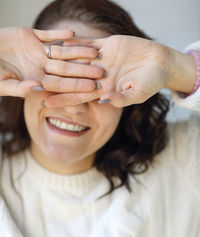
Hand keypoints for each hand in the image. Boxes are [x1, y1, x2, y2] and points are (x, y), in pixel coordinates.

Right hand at [0, 27, 103, 96]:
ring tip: (94, 51)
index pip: (61, 84)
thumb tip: (38, 89)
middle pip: (66, 69)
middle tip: (101, 71)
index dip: (77, 85)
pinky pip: (48, 35)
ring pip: (62, 51)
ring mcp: (37, 52)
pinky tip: (73, 34)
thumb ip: (18, 88)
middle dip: (84, 70)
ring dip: (77, 51)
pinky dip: (59, 34)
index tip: (93, 87)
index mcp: (36, 80)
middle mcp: (40, 67)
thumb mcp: (1, 83)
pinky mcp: (31, 36)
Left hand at [45, 35, 195, 107]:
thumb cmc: (152, 82)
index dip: (63, 100)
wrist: (160, 63)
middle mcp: (99, 77)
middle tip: (35, 82)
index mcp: (105, 90)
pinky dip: (76, 42)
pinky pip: (88, 43)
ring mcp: (102, 61)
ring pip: (77, 60)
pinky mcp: (107, 46)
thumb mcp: (138, 93)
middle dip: (55, 81)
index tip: (46, 105)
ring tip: (42, 58)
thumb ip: (122, 98)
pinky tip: (61, 41)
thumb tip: (104, 100)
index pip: (79, 97)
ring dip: (61, 59)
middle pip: (73, 79)